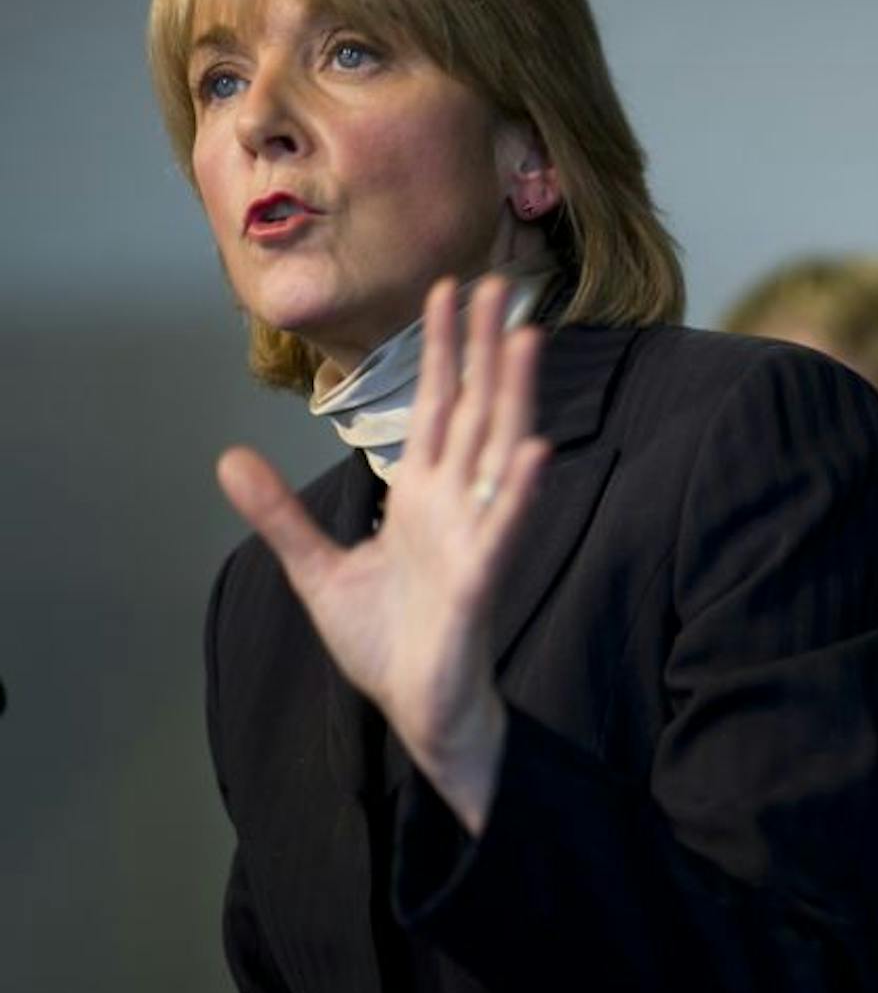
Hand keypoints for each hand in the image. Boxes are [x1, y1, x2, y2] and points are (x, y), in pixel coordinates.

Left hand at [217, 276, 550, 833]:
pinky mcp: (480, 582)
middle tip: (498, 282)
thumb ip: (280, 514)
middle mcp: (458, 505)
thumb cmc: (386, 643)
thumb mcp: (317, 570)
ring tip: (524, 340)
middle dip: (484, 349)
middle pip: (476, 410)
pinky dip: (520, 491)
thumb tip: (228, 458)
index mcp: (425, 498)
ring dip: (513, 396)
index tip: (449, 292)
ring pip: (499, 452)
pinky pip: (504, 529)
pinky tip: (533, 451)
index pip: (440, 407)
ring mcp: (475, 538)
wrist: (418, 710)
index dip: (444, 351)